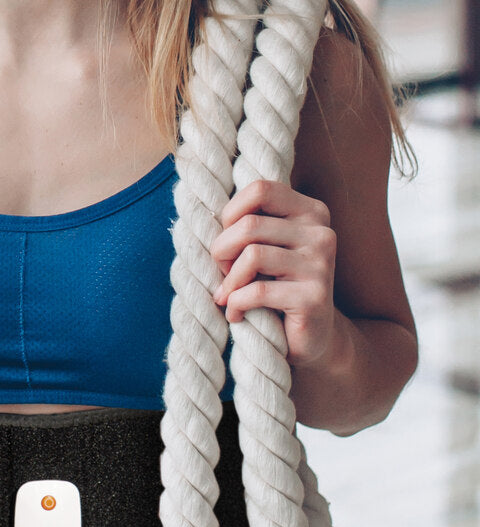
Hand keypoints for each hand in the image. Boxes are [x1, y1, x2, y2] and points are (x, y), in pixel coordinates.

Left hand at [210, 179, 338, 367]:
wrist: (311, 337)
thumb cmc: (276, 284)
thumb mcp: (264, 245)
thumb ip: (246, 222)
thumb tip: (205, 213)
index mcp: (311, 211)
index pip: (260, 189)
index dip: (231, 213)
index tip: (227, 240)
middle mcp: (322, 234)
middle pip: (249, 225)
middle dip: (222, 250)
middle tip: (223, 272)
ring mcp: (322, 265)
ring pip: (252, 255)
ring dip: (229, 279)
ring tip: (228, 294)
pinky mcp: (315, 298)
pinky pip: (257, 291)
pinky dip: (235, 304)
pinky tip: (235, 314)